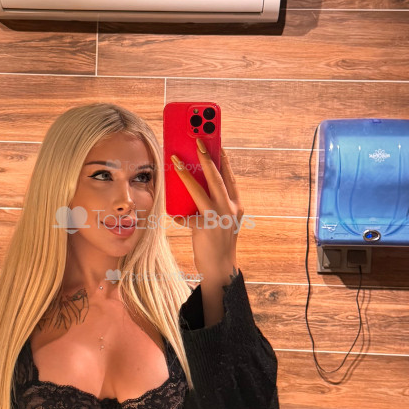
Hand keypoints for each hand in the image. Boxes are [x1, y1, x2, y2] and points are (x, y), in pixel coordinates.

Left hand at [168, 142, 243, 278]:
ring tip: (175, 160)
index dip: (223, 159)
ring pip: (200, 190)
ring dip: (186, 173)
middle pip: (216, 178)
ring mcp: (218, 218)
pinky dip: (179, 215)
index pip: (230, 177)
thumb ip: (216, 203)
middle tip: (197, 140)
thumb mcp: (225, 219)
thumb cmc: (219, 240)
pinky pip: (186, 217)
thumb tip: (196, 184)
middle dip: (206, 157)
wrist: (220, 267)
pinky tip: (172, 213)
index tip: (216, 144)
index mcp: (236, 205)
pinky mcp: (204, 229)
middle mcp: (229, 209)